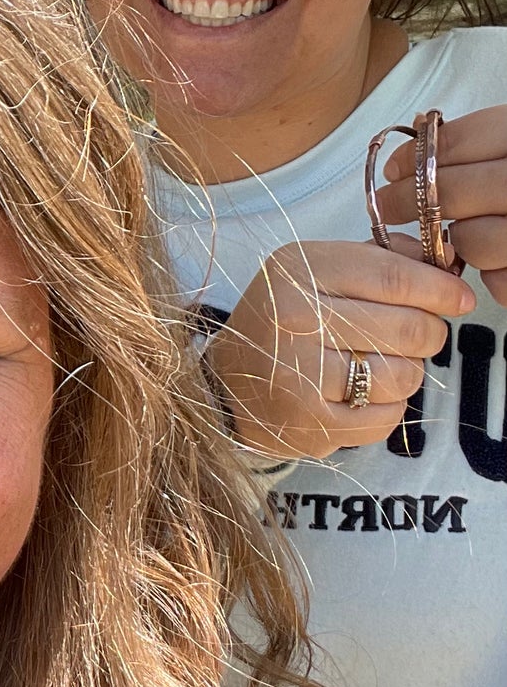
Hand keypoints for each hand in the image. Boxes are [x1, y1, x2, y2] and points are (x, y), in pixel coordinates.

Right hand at [205, 239, 475, 459]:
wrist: (226, 386)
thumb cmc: (281, 322)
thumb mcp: (313, 273)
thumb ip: (377, 261)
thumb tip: (442, 270)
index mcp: (296, 272)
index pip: (392, 277)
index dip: (438, 288)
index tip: (460, 298)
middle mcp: (294, 320)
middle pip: (408, 328)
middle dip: (429, 333)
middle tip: (421, 335)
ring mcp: (301, 376)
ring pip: (403, 375)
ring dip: (407, 372)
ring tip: (381, 366)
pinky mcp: (311, 424)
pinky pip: (386, 417)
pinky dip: (387, 406)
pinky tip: (363, 395)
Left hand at [377, 104, 506, 305]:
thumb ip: (483, 141)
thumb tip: (417, 135)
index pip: (458, 143)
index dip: (416, 157)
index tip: (392, 169)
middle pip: (453, 192)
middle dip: (410, 201)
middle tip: (387, 206)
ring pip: (472, 240)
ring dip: (460, 240)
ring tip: (465, 233)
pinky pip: (502, 281)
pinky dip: (495, 274)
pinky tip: (501, 258)